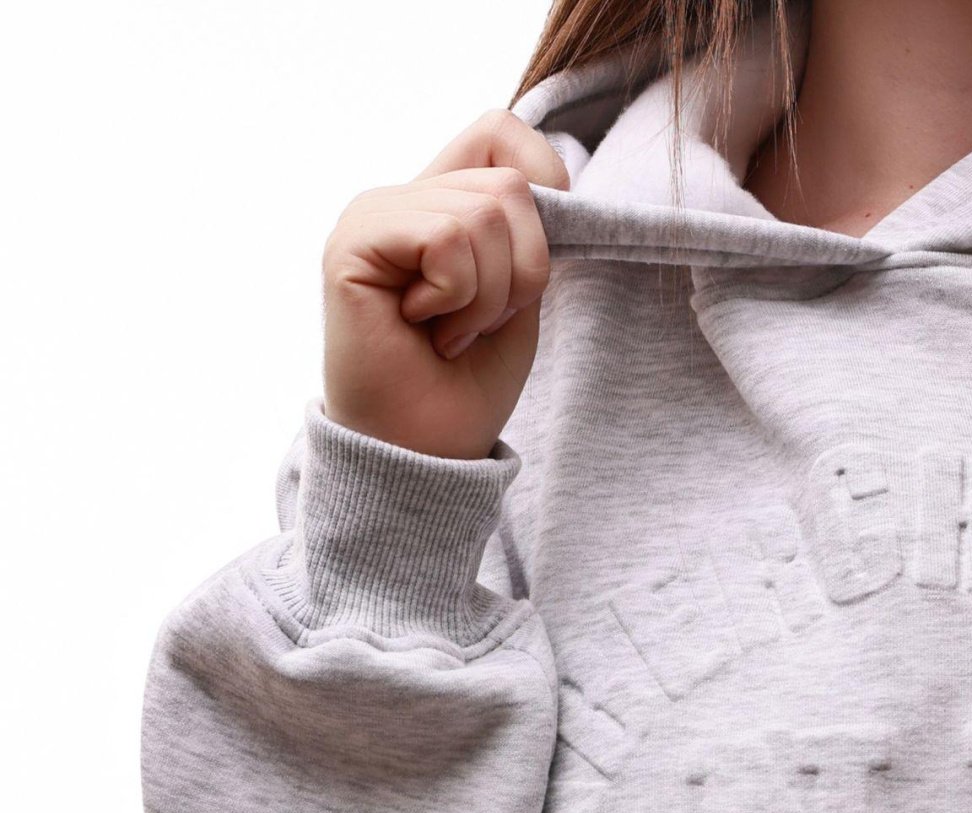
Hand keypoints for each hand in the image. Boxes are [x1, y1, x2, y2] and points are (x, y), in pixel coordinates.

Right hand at [322, 111, 568, 461]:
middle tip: (475, 326)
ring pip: (485, 215)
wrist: (420, 455)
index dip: (544, 179)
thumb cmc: (463, 389)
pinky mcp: (355, 240)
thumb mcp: (517, 301)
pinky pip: (446, 240)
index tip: (535, 265)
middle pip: (511, 185)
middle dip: (522, 276)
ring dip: (486, 298)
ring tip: (448, 334)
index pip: (501, 134)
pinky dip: (456, 298)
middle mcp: (404, 199)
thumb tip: (553, 185)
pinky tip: (422, 327)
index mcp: (441, 206)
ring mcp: (376, 214)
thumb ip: (526, 235)